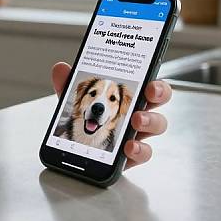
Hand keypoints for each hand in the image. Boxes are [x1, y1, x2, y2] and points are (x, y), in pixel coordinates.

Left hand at [51, 62, 171, 170]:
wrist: (79, 145)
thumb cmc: (87, 118)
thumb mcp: (75, 99)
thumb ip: (68, 83)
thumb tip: (60, 68)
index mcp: (126, 97)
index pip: (147, 84)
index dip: (154, 82)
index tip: (150, 82)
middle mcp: (136, 112)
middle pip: (157, 101)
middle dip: (159, 94)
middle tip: (149, 93)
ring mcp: (136, 133)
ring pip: (155, 125)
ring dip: (150, 121)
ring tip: (136, 120)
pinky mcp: (131, 153)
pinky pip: (142, 152)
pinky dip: (138, 150)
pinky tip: (128, 147)